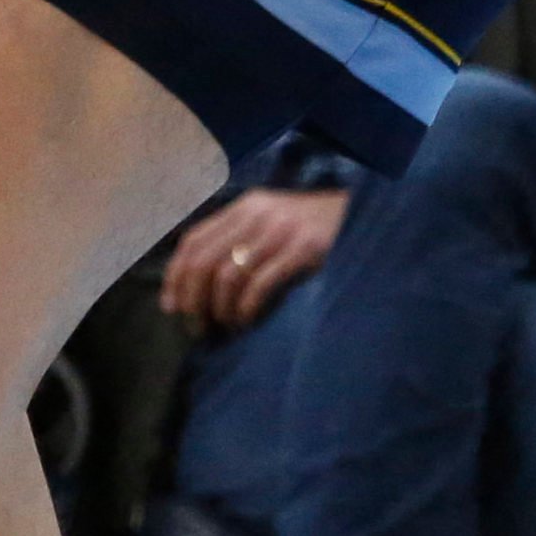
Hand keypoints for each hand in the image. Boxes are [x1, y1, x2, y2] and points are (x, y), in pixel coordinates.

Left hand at [158, 187, 344, 332]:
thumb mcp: (271, 222)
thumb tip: (198, 283)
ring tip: (225, 328)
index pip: (193, 240)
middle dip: (194, 300)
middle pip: (204, 261)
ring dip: (220, 309)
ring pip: (228, 274)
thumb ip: (239, 239)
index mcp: (243, 207)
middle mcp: (256, 214)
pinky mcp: (304, 249)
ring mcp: (280, 231)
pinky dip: (247, 308)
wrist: (364, 214)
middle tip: (198, 328)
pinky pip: (261, 283)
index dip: (175, 276)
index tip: (171, 307)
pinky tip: (248, 322)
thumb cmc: (312, 228)